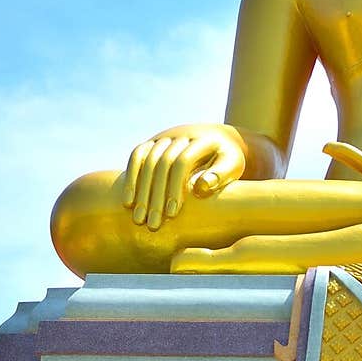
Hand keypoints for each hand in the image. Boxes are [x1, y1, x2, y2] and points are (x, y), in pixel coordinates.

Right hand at [121, 123, 246, 230]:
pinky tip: (128, 202)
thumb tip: (200, 187)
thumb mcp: (233, 165)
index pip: (183, 162)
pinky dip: (131, 178)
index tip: (173, 213)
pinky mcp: (153, 143)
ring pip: (147, 162)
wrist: (216, 140)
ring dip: (141, 191)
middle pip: (162, 164)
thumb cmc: (226, 160)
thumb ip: (221, 175)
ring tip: (139, 219)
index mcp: (203, 139)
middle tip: (153, 225)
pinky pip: (137, 157)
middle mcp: (181, 135)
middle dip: (156, 196)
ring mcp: (165, 137)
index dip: (176, 188)